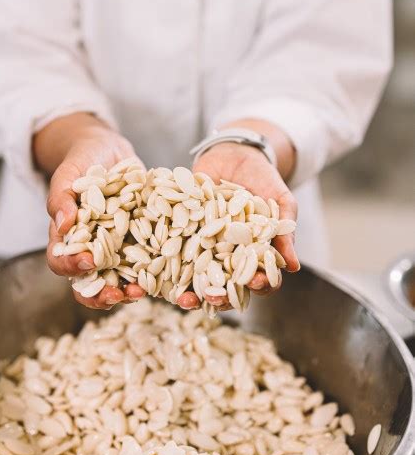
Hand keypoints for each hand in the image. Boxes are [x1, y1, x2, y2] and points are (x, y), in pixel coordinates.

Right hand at [34, 113, 146, 309]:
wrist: (108, 150)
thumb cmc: (82, 160)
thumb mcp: (68, 172)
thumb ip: (61, 197)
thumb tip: (63, 222)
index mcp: (67, 237)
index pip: (60, 261)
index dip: (71, 266)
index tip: (87, 261)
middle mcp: (90, 248)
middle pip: (89, 284)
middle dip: (100, 295)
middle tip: (116, 296)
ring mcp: (115, 248)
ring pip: (118, 280)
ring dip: (127, 291)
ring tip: (141, 293)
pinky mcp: (139, 242)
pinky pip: (145, 262)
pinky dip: (153, 271)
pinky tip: (166, 273)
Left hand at [177, 140, 298, 310]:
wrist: (235, 154)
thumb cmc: (263, 179)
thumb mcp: (280, 202)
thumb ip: (285, 231)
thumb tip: (295, 266)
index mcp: (255, 254)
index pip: (260, 279)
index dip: (259, 286)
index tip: (257, 283)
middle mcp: (229, 255)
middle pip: (225, 286)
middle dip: (219, 298)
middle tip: (213, 300)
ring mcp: (205, 246)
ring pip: (197, 277)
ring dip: (190, 291)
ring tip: (183, 299)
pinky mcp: (184, 232)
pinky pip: (175, 250)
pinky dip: (166, 262)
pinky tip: (160, 269)